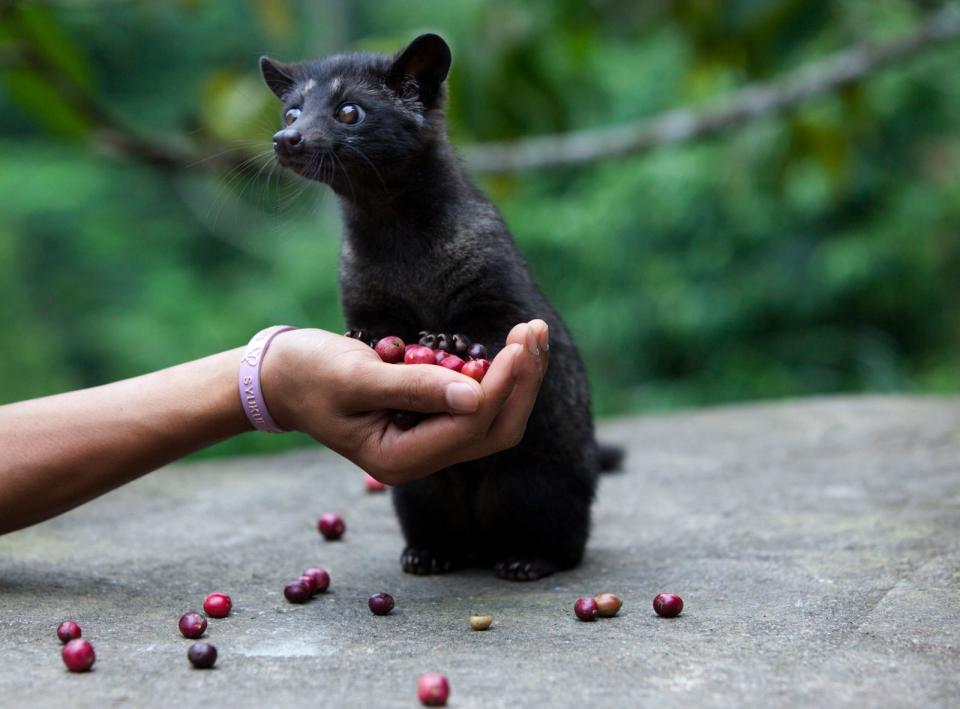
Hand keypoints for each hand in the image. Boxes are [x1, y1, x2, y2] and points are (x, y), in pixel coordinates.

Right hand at [262, 320, 549, 483]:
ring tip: (531, 332)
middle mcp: (422, 457)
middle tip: (533, 331)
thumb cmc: (310, 374)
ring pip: (492, 418)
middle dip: (521, 382)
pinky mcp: (430, 420)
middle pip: (494, 429)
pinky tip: (509, 345)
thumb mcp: (356, 378)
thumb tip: (474, 396)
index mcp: (401, 459)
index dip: (500, 386)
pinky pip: (477, 404)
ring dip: (516, 377)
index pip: (470, 427)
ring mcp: (428, 440)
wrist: (282, 376)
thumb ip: (415, 388)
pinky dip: (497, 375)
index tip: (517, 343)